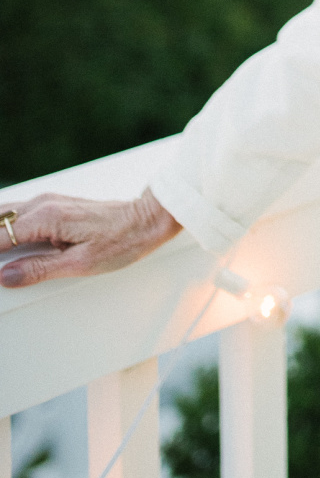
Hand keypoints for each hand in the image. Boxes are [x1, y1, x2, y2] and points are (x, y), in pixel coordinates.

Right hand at [0, 188, 181, 287]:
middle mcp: (43, 204)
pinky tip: (7, 240)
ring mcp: (48, 201)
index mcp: (47, 218)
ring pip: (4, 212)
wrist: (146, 219)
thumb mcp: (80, 264)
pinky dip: (6, 225)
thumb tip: (6, 276)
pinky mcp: (54, 203)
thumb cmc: (121, 240)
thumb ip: (39, 269)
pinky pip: (18, 211)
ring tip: (2, 257)